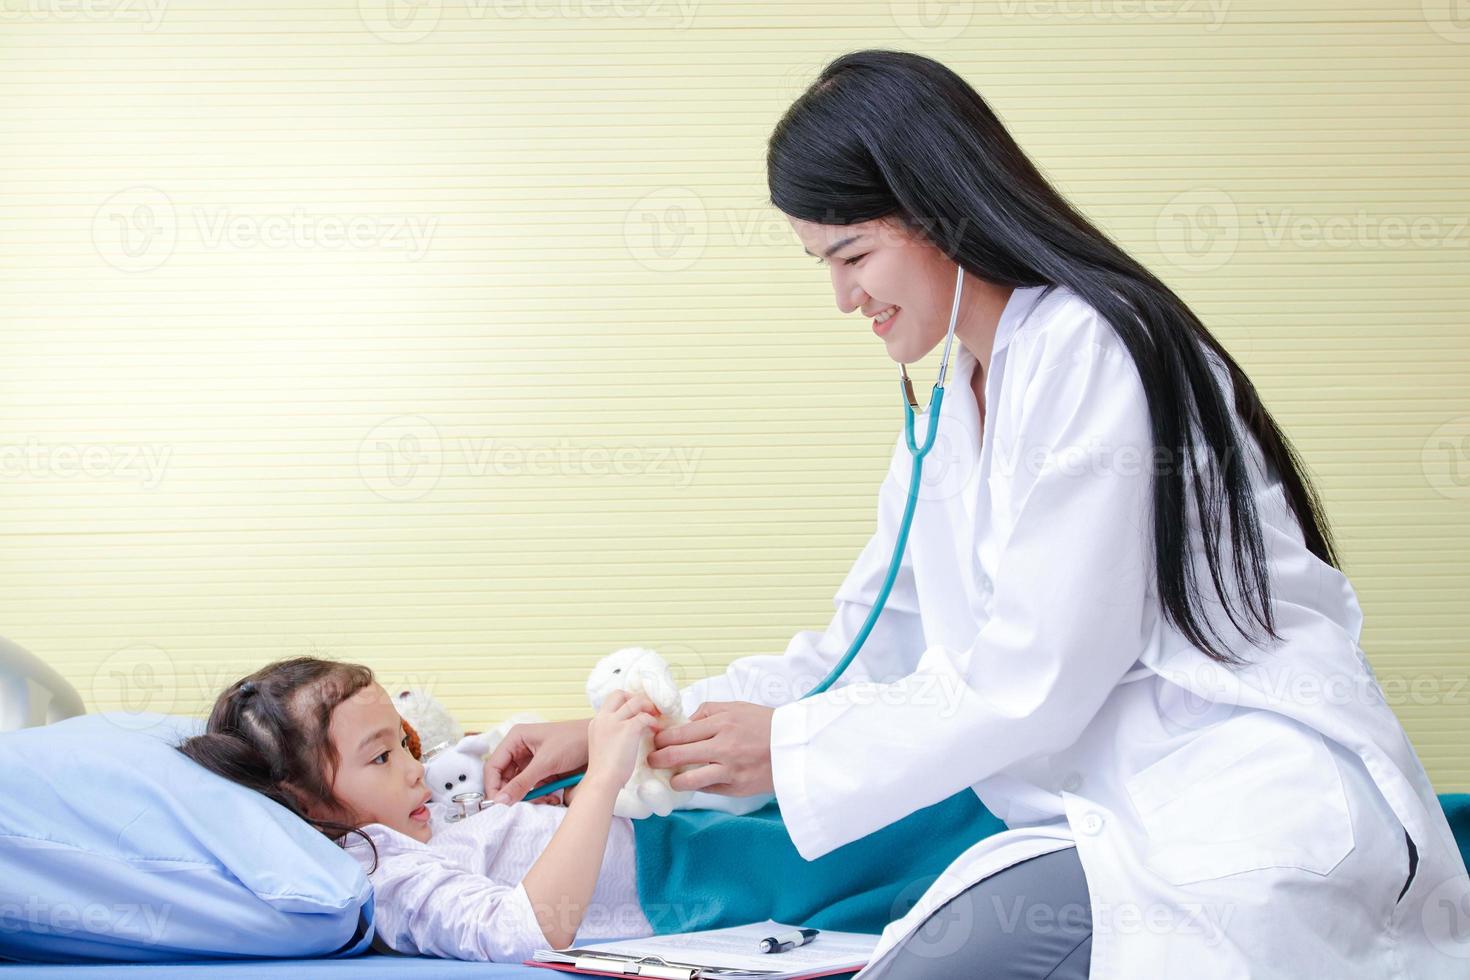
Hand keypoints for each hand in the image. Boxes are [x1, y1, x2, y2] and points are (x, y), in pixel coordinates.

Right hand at [483, 717, 591, 805]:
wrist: (602, 745)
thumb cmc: (574, 741)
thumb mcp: (546, 763)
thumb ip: (522, 783)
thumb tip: (500, 801)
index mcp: (516, 739)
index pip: (494, 766)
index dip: (493, 786)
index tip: (497, 805)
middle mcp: (520, 749)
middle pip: (505, 778)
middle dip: (514, 794)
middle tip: (522, 806)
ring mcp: (532, 762)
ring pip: (520, 786)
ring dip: (531, 797)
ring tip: (547, 799)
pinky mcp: (544, 772)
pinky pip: (534, 789)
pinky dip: (541, 796)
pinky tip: (554, 797)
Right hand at [585, 691, 662, 790]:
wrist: (602, 780)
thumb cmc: (605, 771)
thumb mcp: (603, 746)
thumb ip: (611, 735)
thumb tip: (627, 734)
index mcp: (597, 722)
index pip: (611, 701)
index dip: (625, 702)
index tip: (636, 711)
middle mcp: (604, 718)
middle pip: (620, 693)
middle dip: (635, 698)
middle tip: (647, 710)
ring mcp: (615, 722)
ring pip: (635, 701)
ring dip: (648, 706)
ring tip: (656, 717)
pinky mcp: (627, 729)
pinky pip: (644, 716)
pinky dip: (652, 721)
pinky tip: (656, 729)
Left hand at [647, 701, 774, 796]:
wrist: (794, 745)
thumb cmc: (765, 724)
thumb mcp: (737, 708)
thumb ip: (709, 712)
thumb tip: (685, 722)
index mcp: (722, 723)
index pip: (680, 733)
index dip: (662, 739)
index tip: (654, 742)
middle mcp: (723, 747)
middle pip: (678, 755)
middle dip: (658, 759)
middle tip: (651, 760)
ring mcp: (729, 769)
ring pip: (689, 780)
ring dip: (674, 780)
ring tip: (671, 779)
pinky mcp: (737, 787)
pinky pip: (709, 789)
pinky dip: (698, 786)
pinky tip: (695, 783)